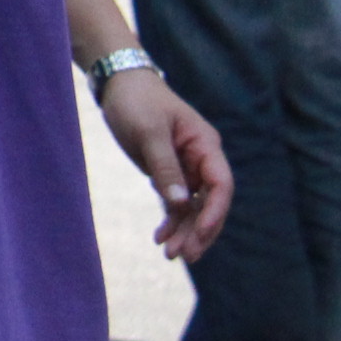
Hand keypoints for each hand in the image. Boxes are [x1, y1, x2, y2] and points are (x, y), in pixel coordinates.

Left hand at [102, 68, 231, 259]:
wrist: (119, 85)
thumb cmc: (137, 102)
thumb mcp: (148, 132)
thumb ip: (165, 167)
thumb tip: (181, 203)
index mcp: (205, 145)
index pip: (221, 185)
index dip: (214, 212)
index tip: (201, 234)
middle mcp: (201, 159)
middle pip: (209, 202)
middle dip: (199, 230)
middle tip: (184, 256)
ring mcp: (186, 168)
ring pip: (193, 207)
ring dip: (185, 231)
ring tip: (171, 255)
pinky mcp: (169, 172)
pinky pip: (176, 203)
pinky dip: (171, 220)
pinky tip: (160, 238)